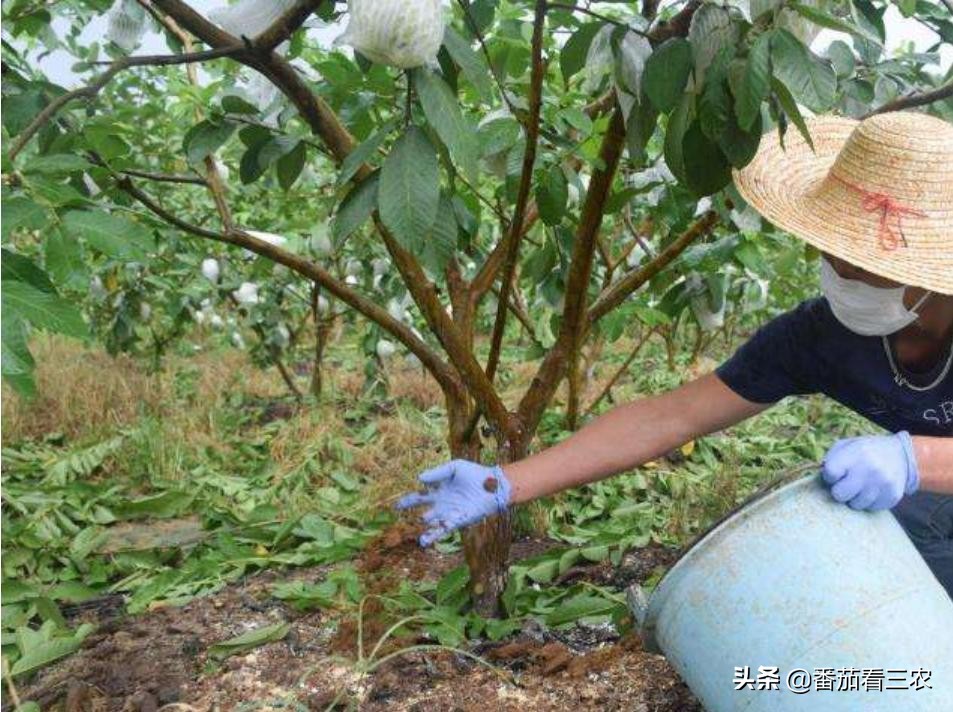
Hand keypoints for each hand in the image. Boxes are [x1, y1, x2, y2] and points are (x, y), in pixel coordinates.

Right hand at [395, 459, 512, 546]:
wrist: (494, 485)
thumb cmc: (475, 474)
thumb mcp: (454, 468)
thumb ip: (437, 472)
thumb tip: (419, 479)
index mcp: (440, 490)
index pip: (420, 496)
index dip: (408, 500)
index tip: (396, 505)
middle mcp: (443, 503)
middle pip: (423, 509)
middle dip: (411, 511)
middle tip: (398, 512)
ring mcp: (450, 512)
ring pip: (434, 524)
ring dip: (427, 532)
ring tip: (420, 540)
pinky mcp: (459, 519)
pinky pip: (445, 528)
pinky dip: (435, 534)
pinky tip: (426, 540)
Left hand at [821, 431, 919, 510]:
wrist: (901, 456)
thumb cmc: (865, 451)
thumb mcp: (847, 446)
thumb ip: (831, 459)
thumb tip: (822, 476)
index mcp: (856, 453)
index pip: (830, 473)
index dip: (830, 476)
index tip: (835, 474)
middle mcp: (870, 469)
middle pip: (839, 494)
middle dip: (840, 490)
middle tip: (846, 483)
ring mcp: (882, 484)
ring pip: (855, 505)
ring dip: (854, 497)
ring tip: (861, 485)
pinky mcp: (892, 496)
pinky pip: (870, 508)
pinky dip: (869, 501)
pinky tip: (873, 490)